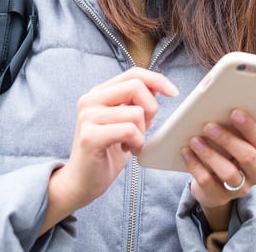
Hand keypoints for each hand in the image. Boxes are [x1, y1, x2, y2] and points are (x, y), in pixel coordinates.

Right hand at [42, 68, 178, 231]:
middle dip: (151, 108)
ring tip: (132, 143)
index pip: (134, 73)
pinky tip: (128, 150)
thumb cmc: (107, 151)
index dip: (157, 79)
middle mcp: (90, 100)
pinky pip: (129, 130)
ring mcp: (88, 117)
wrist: (82, 182)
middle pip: (136, 86)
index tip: (173, 93)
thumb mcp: (125, 121)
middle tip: (145, 128)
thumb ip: (136, 102)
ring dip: (142, 132)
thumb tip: (158, 85)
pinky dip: (137, 143)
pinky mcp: (90, 137)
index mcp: (99, 93)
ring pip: (136, 112)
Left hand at [180, 109, 255, 218]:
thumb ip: (237, 126)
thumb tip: (232, 99)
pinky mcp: (220, 197)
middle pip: (247, 156)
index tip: (234, 112)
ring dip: (210, 154)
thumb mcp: (236, 141)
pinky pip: (207, 182)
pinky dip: (195, 166)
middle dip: (227, 139)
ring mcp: (239, 188)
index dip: (248, 126)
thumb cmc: (227, 154)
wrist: (215, 186)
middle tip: (209, 126)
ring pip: (228, 172)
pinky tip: (186, 152)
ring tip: (194, 140)